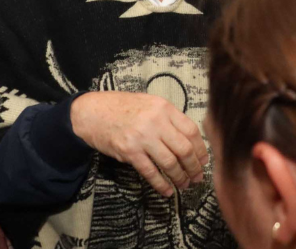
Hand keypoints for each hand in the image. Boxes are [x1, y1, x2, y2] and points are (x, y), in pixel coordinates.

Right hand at [71, 91, 207, 196]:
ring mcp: (142, 137)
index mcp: (163, 108)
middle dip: (194, 167)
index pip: (191, 130)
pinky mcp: (129, 152)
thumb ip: (168, 118)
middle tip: (197, 178)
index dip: (201, 149)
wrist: (92, 112)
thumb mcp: (149, 104)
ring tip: (184, 185)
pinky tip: (167, 191)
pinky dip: (161, 184)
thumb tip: (189, 140)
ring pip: (170, 163)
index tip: (204, 161)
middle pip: (184, 149)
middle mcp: (155, 121)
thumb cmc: (121, 107)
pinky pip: (151, 172)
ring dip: (180, 178)